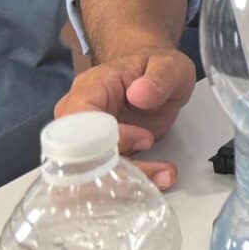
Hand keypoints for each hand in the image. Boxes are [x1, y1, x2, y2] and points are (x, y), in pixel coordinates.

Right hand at [55, 43, 196, 188]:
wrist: (156, 77)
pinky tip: (161, 178)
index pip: (81, 120)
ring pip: (91, 173)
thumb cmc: (156, 66)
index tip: (145, 139)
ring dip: (128, 182)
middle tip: (157, 171)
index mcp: (90, 88)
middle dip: (117, 170)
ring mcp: (86, 140)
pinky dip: (133, 184)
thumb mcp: (169, 65)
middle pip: (79, 155)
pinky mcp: (101, 157)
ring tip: (165, 175)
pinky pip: (106, 177)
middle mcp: (78, 117)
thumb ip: (159, 78)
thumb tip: (139, 94)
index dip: (109, 137)